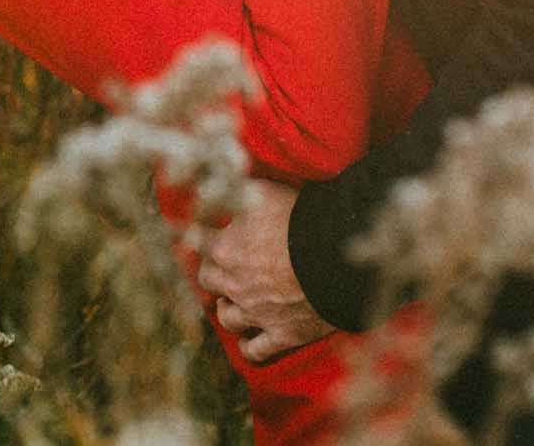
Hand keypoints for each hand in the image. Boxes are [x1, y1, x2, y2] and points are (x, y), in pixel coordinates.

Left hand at [188, 180, 336, 362]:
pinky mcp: (281, 334)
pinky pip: (255, 350)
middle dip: (212, 271)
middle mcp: (234, 284)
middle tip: (221, 265)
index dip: (198, 235)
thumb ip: (242, 191)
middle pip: (207, 280)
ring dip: (227, 308)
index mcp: (226, 249)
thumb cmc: (301, 220)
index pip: (196, 242)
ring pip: (226, 317)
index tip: (200, 232)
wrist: (336, 258)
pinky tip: (249, 340)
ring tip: (232, 301)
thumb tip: (225, 183)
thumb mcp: (266, 192)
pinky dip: (249, 346)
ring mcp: (256, 313)